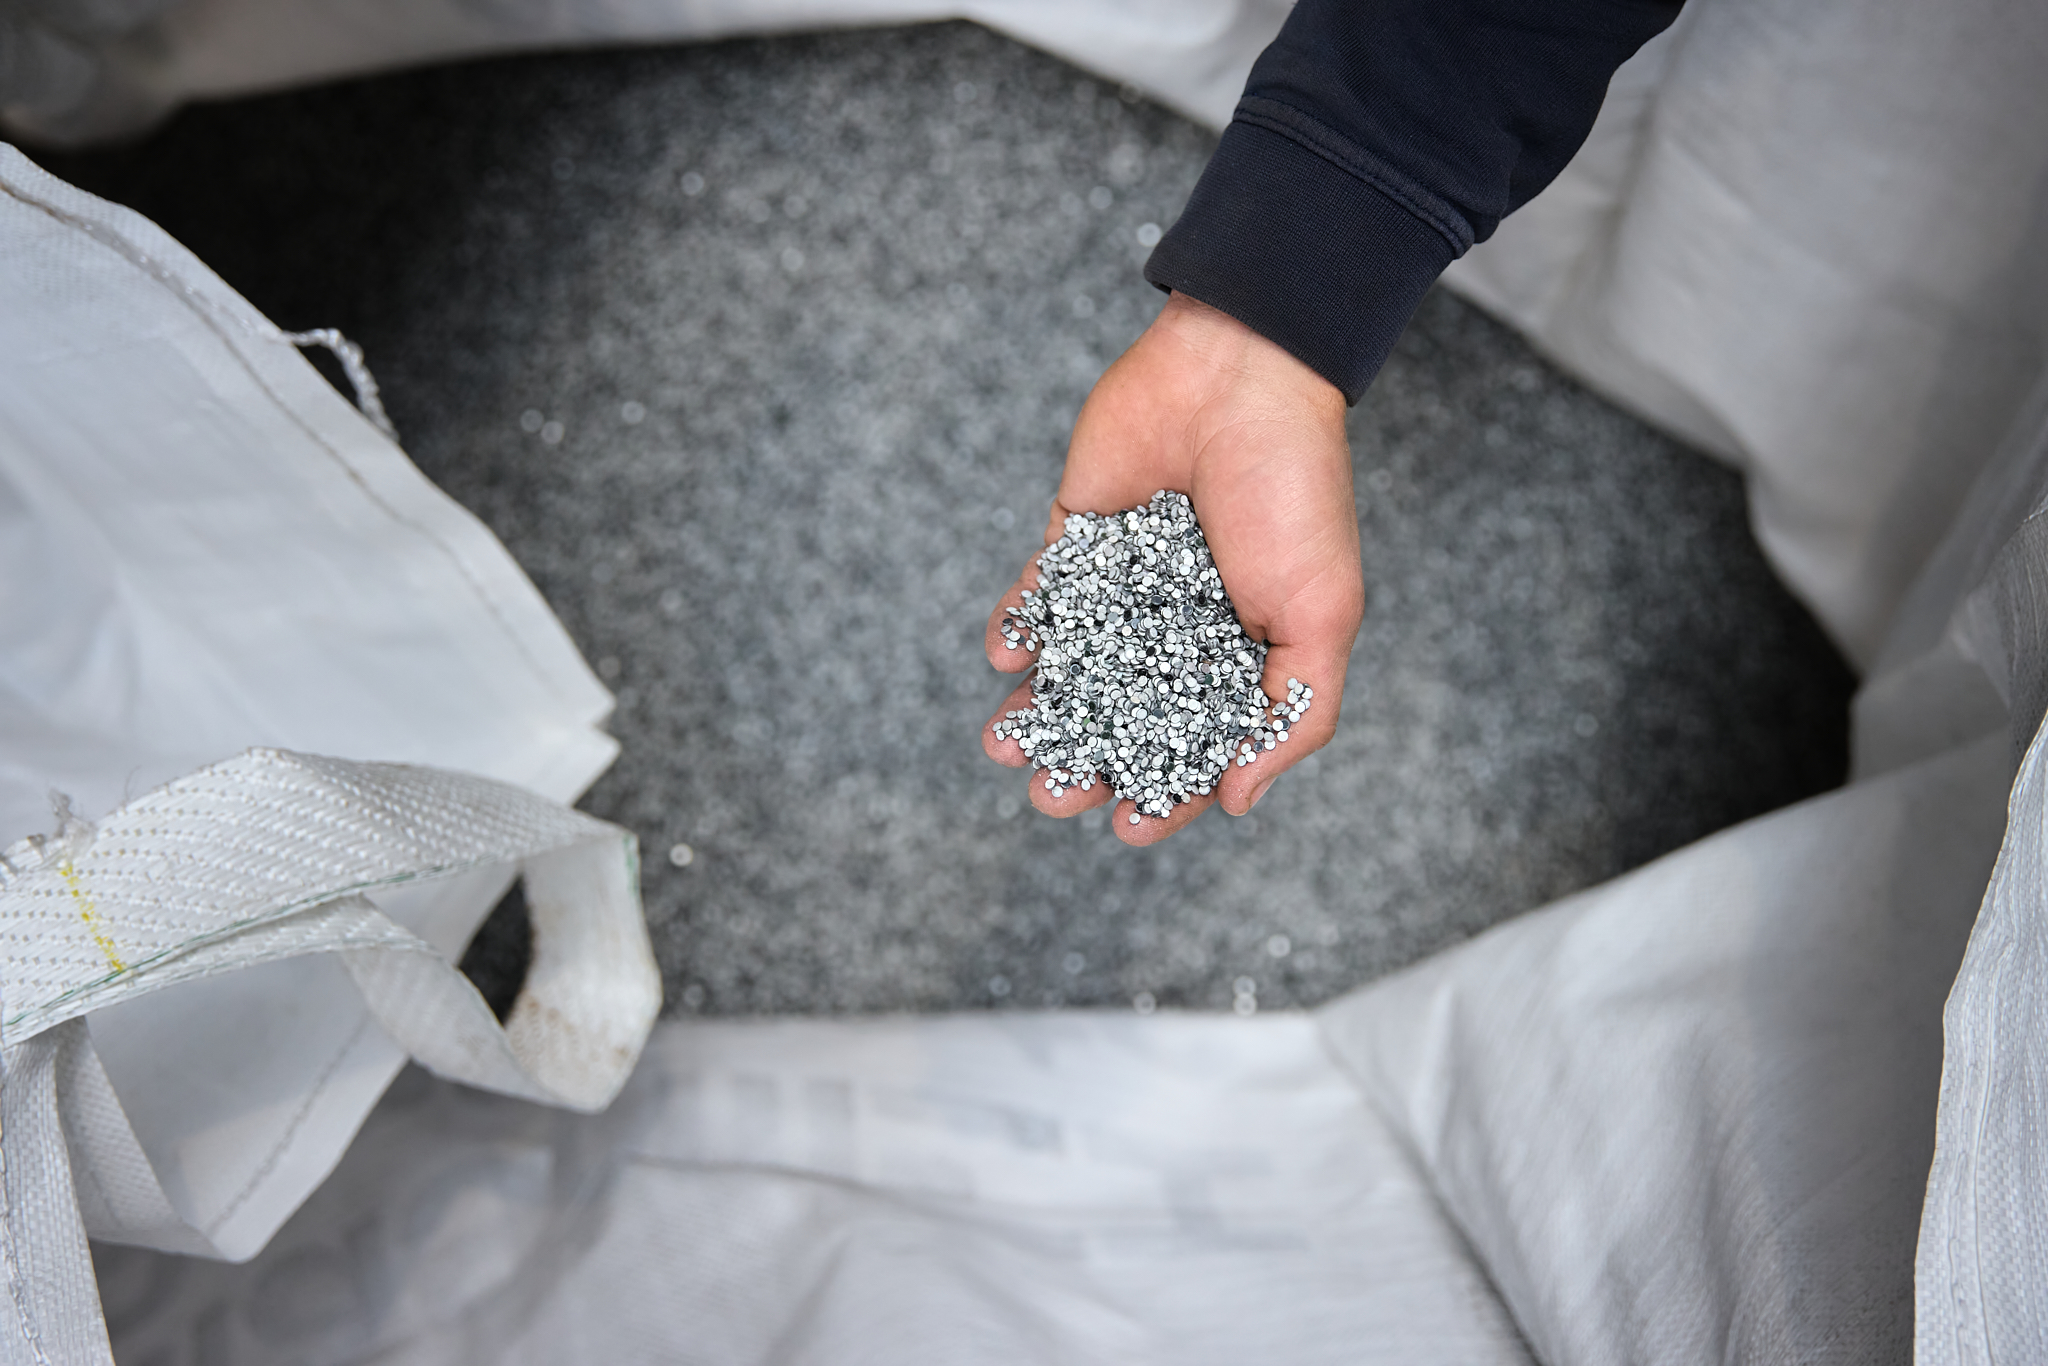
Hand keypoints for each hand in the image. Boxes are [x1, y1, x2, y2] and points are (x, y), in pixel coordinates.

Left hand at [983, 292, 1360, 845]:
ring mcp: (1123, 586)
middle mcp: (1178, 628)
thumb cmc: (1296, 493)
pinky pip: (1039, 598)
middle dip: (1082, 763)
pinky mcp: (1076, 538)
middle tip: (1050, 795)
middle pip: (1120, 718)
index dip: (1164, 793)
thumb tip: (1236, 801)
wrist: (1241, 375)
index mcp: (1240, 655)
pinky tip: (1007, 662)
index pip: (1195, 744)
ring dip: (1035, 714)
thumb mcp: (1320, 617)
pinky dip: (1017, 631)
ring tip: (1004, 748)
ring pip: (1069, 670)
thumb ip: (1290, 713)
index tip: (1127, 827)